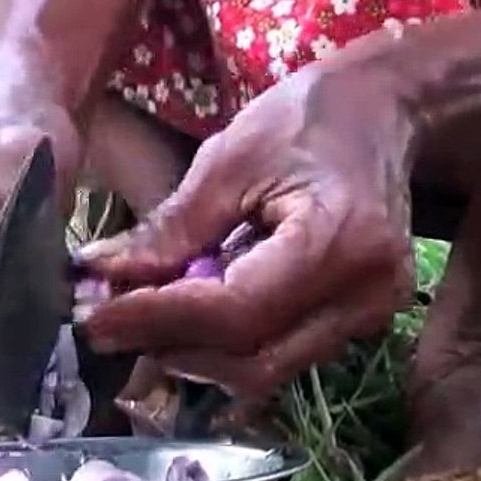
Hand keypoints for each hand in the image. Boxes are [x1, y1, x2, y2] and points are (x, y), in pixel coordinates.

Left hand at [74, 53, 419, 404]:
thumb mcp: (230, 157)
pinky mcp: (361, 323)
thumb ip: (171, 228)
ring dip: (194, 354)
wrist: (388, 111)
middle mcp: (366, 295)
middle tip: (106, 324)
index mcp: (339, 241)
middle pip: (251, 358)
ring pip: (265, 369)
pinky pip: (282, 355)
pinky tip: (187, 317)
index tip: (93, 315)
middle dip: (169, 346)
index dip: (158, 318)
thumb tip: (99, 277)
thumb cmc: (308, 119)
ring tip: (141, 319)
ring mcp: (372, 316)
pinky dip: (226, 345)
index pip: (235, 311)